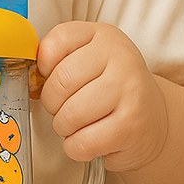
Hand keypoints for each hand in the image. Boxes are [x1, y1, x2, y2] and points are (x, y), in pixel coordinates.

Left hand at [35, 22, 168, 173]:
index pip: (55, 43)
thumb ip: (58, 59)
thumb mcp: (88, 60)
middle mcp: (121, 58)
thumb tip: (31, 81)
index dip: (43, 67)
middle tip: (63, 107)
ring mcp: (130, 91)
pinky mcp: (132, 126)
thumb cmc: (109, 89)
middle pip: (59, 82)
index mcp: (103, 35)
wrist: (153, 119)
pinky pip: (83, 142)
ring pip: (69, 115)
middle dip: (52, 103)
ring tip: (77, 125)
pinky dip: (76, 147)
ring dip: (63, 127)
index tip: (50, 78)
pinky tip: (89, 140)